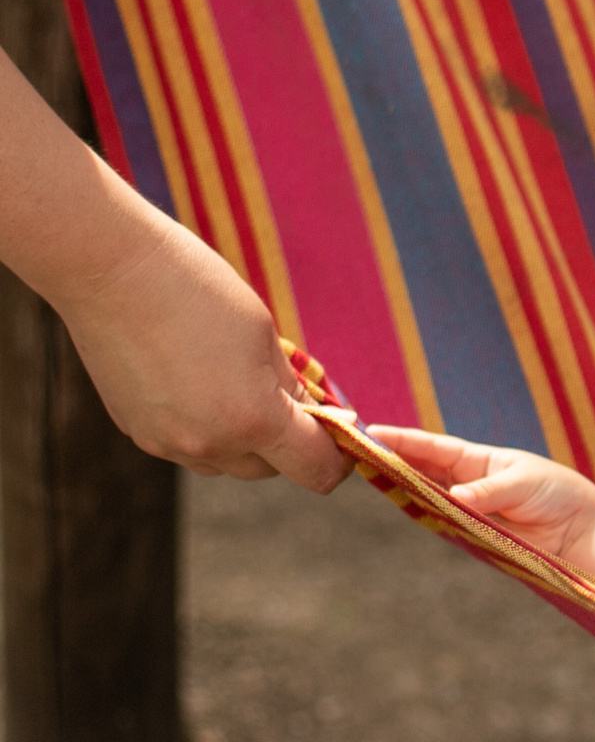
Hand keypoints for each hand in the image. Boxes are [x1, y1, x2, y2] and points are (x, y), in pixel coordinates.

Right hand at [55, 216, 353, 492]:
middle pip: (268, 469)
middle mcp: (209, 445)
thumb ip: (289, 388)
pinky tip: (193, 381)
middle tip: (282, 393)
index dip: (335, 456)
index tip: (337, 431)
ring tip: (231, 381)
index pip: (315, 470)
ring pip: (225, 462)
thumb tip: (310, 415)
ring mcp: (165, 444)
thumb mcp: (265, 337)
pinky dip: (202, 428)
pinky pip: (186, 447)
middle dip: (284, 442)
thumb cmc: (199, 291)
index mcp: (253, 420)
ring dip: (241, 439)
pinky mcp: (136, 433)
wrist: (111, 272)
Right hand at [367, 425, 594, 563]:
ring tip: (368, 475)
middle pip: (419, 470)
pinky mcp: (470, 534)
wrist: (576, 529)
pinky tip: (401, 507)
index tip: (372, 429)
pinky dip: (421, 516)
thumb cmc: (554, 493)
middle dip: (389, 460)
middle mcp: (464, 482)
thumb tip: (455, 498)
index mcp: (478, 460)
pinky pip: (439, 523)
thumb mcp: (523, 484)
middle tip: (355, 452)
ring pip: (422, 496)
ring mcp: (464, 508)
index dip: (403, 439)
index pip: (432, 447)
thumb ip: (488, 492)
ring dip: (398, 487)